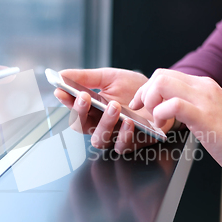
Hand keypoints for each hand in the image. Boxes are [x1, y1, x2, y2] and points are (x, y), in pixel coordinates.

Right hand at [54, 68, 175, 153]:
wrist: (161, 95)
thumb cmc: (133, 88)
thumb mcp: (110, 78)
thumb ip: (86, 78)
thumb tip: (61, 74)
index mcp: (91, 109)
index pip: (72, 108)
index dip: (65, 101)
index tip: (61, 91)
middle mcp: (99, 125)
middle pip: (81, 126)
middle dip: (80, 112)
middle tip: (85, 96)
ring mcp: (114, 135)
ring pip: (99, 139)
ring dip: (104, 123)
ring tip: (113, 106)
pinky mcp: (131, 143)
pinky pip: (121, 146)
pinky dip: (123, 135)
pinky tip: (129, 121)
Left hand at [129, 68, 221, 173]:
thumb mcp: (211, 112)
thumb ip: (193, 104)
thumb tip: (169, 106)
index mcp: (205, 85)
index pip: (167, 74)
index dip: (148, 89)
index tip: (141, 104)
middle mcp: (204, 86)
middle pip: (160, 75)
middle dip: (144, 94)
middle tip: (144, 112)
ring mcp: (205, 99)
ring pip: (162, 84)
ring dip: (151, 103)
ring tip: (158, 120)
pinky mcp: (205, 116)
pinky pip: (173, 105)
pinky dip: (161, 115)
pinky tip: (165, 128)